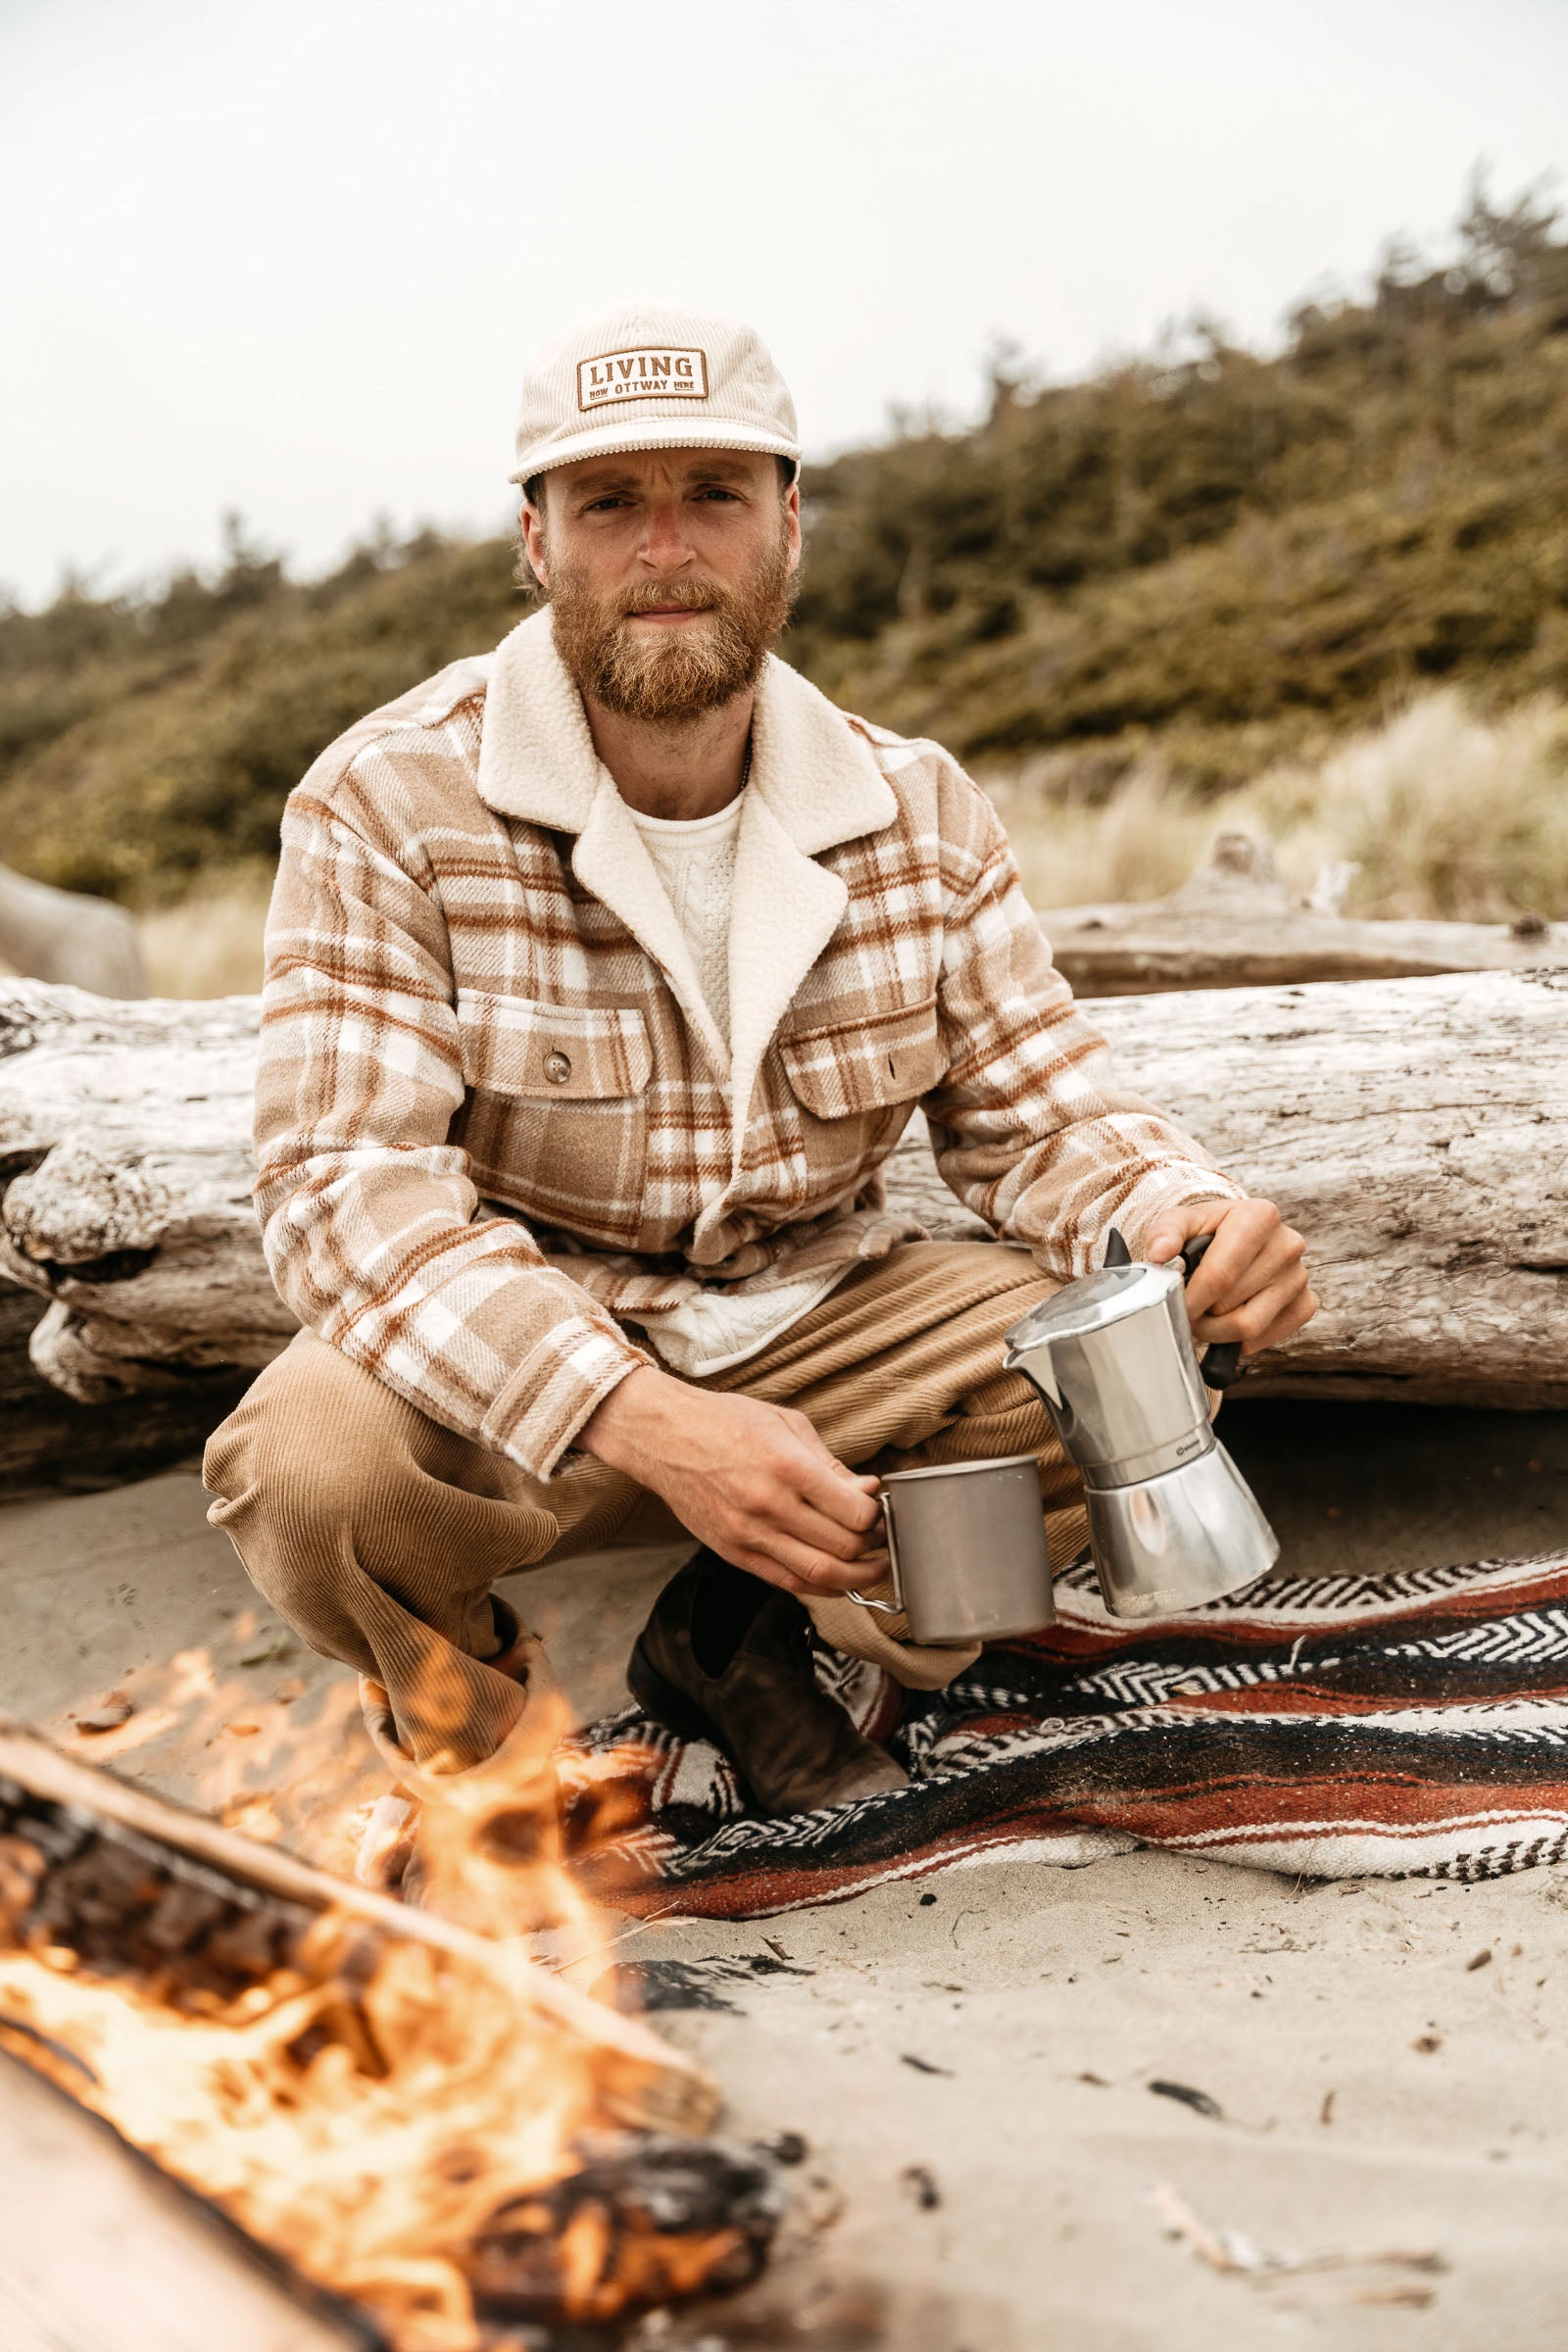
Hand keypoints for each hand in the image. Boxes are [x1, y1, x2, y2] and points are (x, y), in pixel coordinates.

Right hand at [578, 1365, 882, 1596]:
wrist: (665, 1437)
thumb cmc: (726, 1422)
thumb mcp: (787, 1425)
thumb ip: (831, 1463)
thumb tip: (868, 1490)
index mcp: (787, 1466)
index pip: (854, 1513)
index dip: (877, 1516)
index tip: (878, 1509)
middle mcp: (769, 1505)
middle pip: (842, 1548)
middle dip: (872, 1548)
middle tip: (881, 1538)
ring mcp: (749, 1534)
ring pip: (819, 1575)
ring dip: (855, 1577)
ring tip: (871, 1568)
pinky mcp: (734, 1552)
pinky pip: (786, 1582)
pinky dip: (820, 1587)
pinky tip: (838, 1580)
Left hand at [1144, 1196, 1315, 1358]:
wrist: (1238, 1239)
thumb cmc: (1209, 1232)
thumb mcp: (1183, 1222)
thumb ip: (1165, 1232)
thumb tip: (1160, 1254)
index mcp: (1260, 1216)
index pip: (1220, 1274)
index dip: (1191, 1298)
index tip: (1175, 1304)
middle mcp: (1288, 1244)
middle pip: (1229, 1303)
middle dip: (1200, 1314)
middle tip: (1187, 1309)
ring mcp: (1299, 1276)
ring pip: (1248, 1326)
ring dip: (1216, 1330)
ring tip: (1205, 1315)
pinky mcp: (1306, 1304)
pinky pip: (1265, 1337)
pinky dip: (1239, 1339)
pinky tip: (1229, 1318)